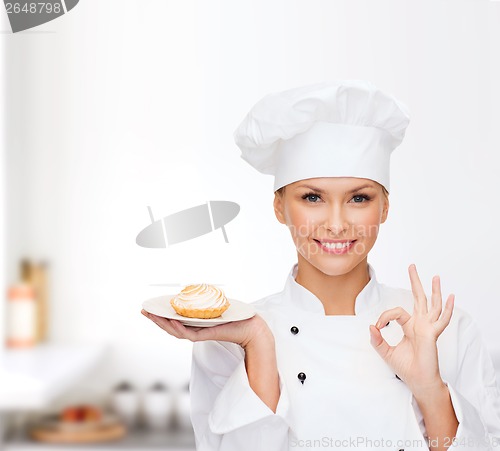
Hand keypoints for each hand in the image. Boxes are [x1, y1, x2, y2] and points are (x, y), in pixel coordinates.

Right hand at [141, 310, 272, 349]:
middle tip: (144, 311)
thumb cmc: (236, 316)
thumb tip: (196, 286)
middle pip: (170, 327)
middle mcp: (195, 329)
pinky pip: (188, 334)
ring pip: (176, 331)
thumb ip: (205, 300)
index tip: (148, 309)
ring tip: (152, 316)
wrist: (251, 326)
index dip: (159, 316)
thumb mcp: (216, 304)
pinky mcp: (206, 335)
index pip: (173, 321)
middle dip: (156, 319)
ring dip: (163, 323)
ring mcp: (200, 333)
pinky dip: (178, 328)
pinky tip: (171, 321)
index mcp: (195, 323)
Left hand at [369, 264, 454, 396]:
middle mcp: (420, 324)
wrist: (417, 381)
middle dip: (415, 282)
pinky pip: (442, 321)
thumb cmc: (406, 367)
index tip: (378, 327)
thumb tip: (370, 326)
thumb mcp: (385, 352)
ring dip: (434, 290)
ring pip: (432, 305)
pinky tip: (451, 297)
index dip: (385, 316)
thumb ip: (377, 340)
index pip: (396, 312)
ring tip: (435, 276)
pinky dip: (448, 309)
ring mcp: (428, 328)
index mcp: (410, 326)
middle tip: (411, 266)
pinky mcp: (432, 335)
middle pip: (419, 298)